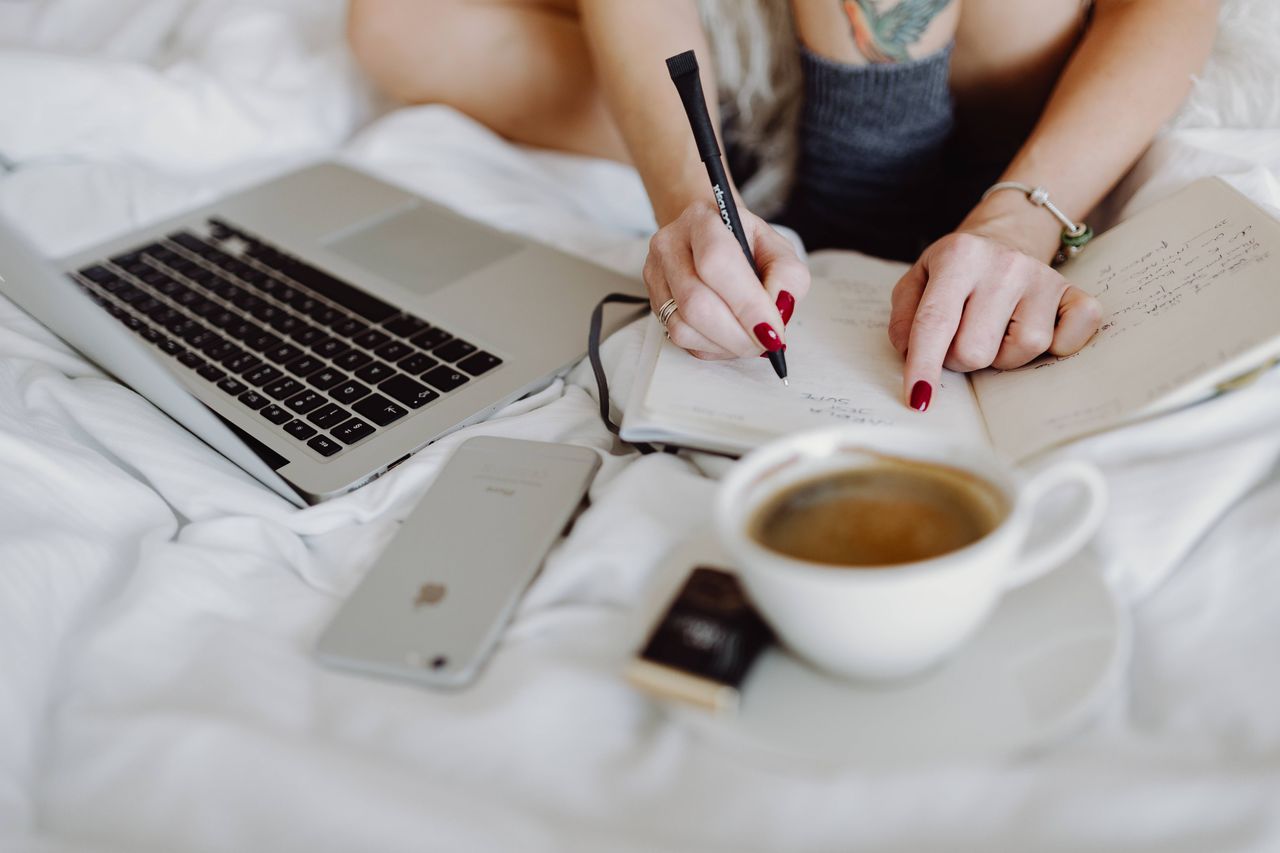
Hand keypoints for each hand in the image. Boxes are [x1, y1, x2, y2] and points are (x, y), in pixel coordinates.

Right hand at [643, 198, 809, 359]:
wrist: (711, 240)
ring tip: (746, 337)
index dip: (747, 304)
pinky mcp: (653, 300)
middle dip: (737, 335)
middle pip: (696, 303)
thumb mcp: (778, 251)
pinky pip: (678, 338)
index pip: (717, 263)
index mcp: (703, 220)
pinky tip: (726, 336)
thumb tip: (778, 310)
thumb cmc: (746, 246)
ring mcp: (656, 274)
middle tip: (764, 343)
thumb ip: (787, 278)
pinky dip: (709, 346)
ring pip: (683, 327)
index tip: (771, 332)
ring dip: (723, 344)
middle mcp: (671, 244)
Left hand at [887, 229, 1102, 409]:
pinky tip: (1033, 329)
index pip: (936, 321)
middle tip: (961, 336)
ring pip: (1020, 351)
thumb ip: (905, 317)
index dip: (924, 365)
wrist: (1006, 237)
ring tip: (995, 330)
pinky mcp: (1074, 293)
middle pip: (975, 350)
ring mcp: (1044, 278)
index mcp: (959, 256)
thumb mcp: (917, 280)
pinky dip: (1054, 347)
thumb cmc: (956, 269)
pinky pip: (1069, 341)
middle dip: (960, 358)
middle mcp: (1005, 264)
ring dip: (1001, 355)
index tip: (918, 399)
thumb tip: (910, 353)